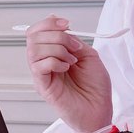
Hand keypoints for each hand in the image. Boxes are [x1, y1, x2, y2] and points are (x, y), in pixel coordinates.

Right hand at [26, 15, 112, 132]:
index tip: (67, 24)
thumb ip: (74, 41)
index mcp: (53, 53)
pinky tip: (66, 68)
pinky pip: (38, 66)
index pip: (38, 31)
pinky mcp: (43, 86)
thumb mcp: (88, 55)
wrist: (100, 109)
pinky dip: (54, 62)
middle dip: (57, 35)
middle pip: (34, 37)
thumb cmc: (95, 86)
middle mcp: (44, 62)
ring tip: (72, 61)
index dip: (49, 23)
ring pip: (34, 49)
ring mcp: (42, 74)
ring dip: (57, 49)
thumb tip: (63, 27)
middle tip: (75, 47)